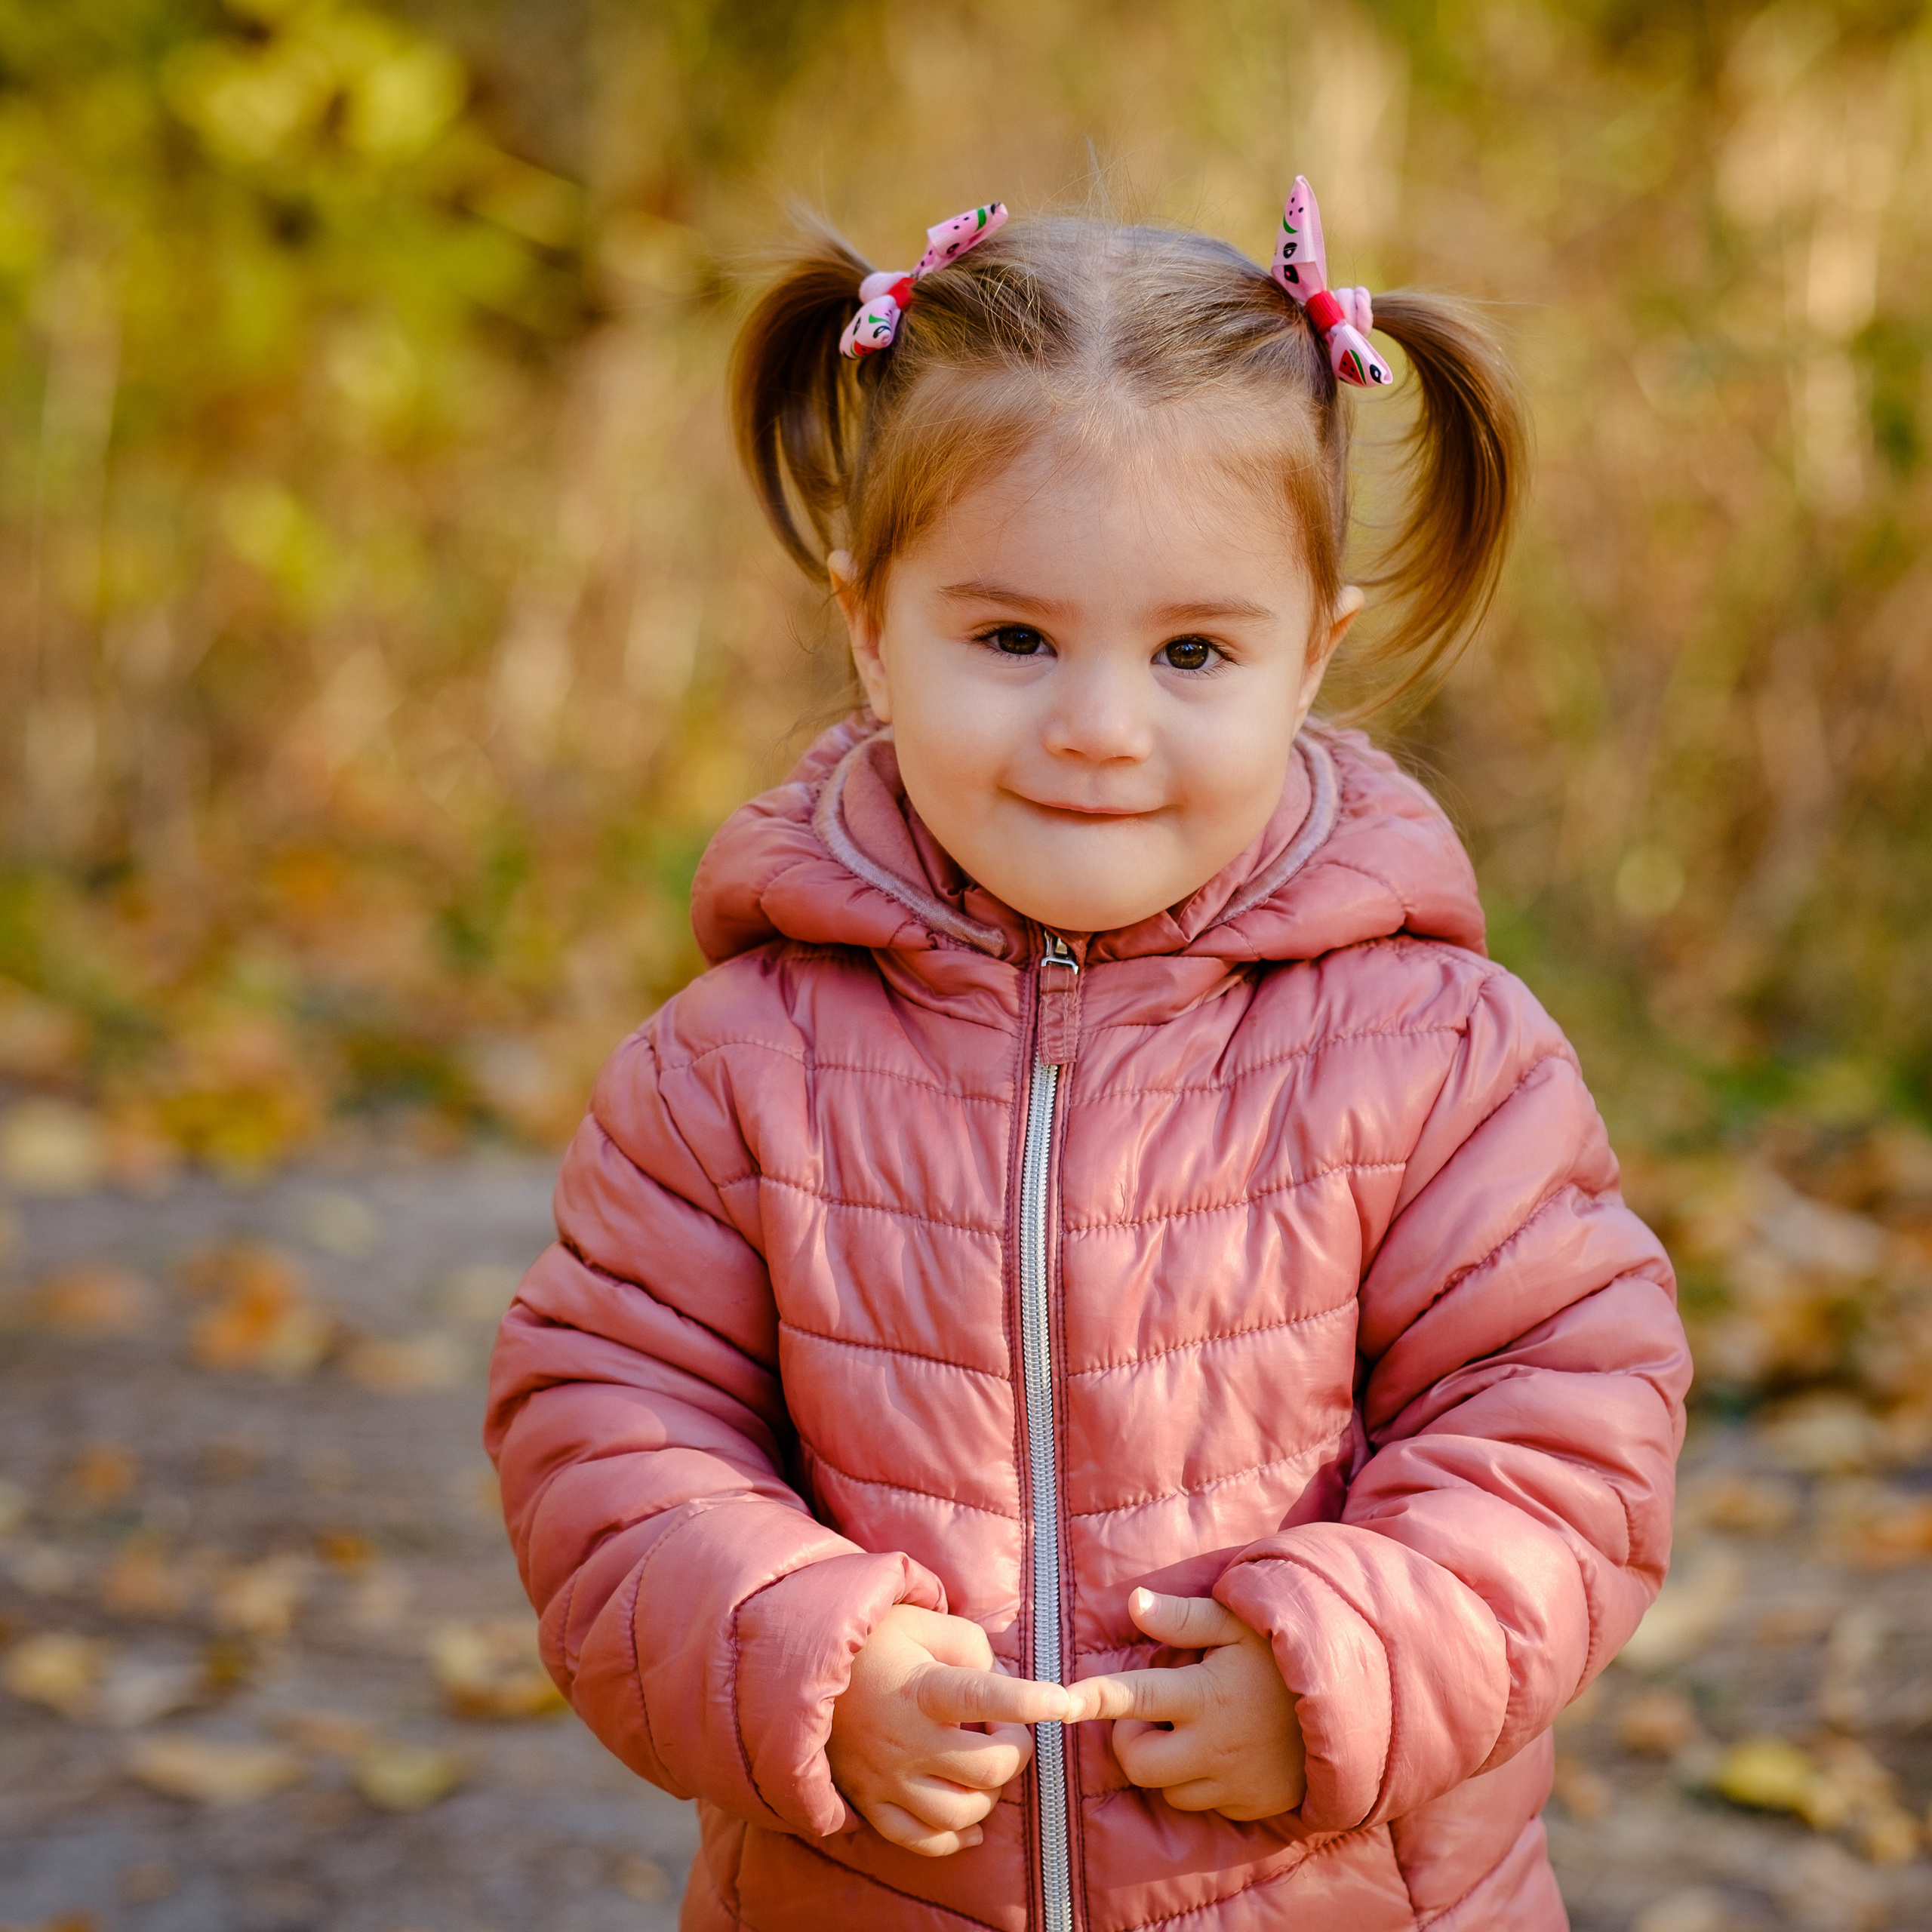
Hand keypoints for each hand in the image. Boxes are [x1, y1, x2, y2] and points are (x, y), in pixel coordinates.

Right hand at [828, 1604, 1071, 1856]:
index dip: (1031, 1701)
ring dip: (988, 1792)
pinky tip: (971, 1818)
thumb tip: (1004, 1687)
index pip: (986, 1697)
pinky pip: (924, 1842)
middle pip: (989, 1770)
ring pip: (964, 1812)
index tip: (1065, 1702)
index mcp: (922, 1689)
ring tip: (978, 1760)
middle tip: (1002, 1726)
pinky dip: (957, 1836)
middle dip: (1015, 1750)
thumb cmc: (876, 1640)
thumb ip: (974, 1650)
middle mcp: (907, 1741)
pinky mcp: (871, 1803)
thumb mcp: (926, 1623)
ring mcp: (887, 1779)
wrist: (804, 1668)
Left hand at [1064, 1589, 1305, 1820]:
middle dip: (1131, 1738)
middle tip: (1153, 1710)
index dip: (1090, 1698)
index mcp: (1204, 1694)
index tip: (1059, 1701)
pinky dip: (1201, 1781)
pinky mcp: (1254, 1807)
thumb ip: (1183, 1617)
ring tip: (1191, 1725)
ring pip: (1169, 1788)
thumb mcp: (1240, 1622)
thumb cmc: (1288, 1652)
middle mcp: (1213, 1746)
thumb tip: (1133, 1603)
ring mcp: (1234, 1782)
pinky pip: (1207, 1803)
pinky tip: (1221, 1749)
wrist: (1357, 1705)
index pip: (1131, 1697)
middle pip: (1139, 1762)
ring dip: (1166, 1761)